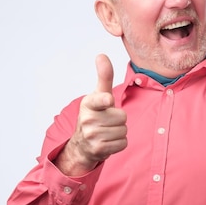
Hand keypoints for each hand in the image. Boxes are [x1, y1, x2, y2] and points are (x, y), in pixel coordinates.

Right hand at [56, 54, 126, 174]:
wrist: (82, 144)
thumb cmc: (95, 114)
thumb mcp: (98, 94)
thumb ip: (104, 76)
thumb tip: (101, 55)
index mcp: (88, 103)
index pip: (100, 100)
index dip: (104, 100)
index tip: (108, 100)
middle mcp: (87, 119)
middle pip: (122, 117)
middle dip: (118, 120)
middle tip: (107, 121)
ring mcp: (92, 135)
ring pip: (123, 130)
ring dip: (119, 131)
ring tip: (107, 131)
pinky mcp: (98, 149)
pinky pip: (122, 143)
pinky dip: (119, 143)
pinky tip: (108, 141)